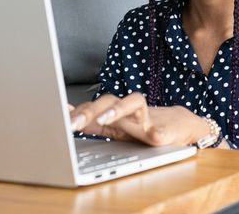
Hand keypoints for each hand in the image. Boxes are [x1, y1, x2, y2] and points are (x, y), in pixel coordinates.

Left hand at [69, 92, 206, 146]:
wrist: (179, 126)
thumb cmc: (142, 127)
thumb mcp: (115, 128)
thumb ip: (93, 123)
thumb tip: (65, 112)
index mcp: (116, 115)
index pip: (94, 106)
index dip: (77, 109)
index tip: (59, 112)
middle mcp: (129, 113)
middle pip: (109, 100)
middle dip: (90, 110)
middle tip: (72, 123)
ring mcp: (147, 120)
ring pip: (135, 103)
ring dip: (119, 109)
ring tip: (104, 119)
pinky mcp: (164, 132)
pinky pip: (162, 131)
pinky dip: (158, 133)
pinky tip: (155, 137)